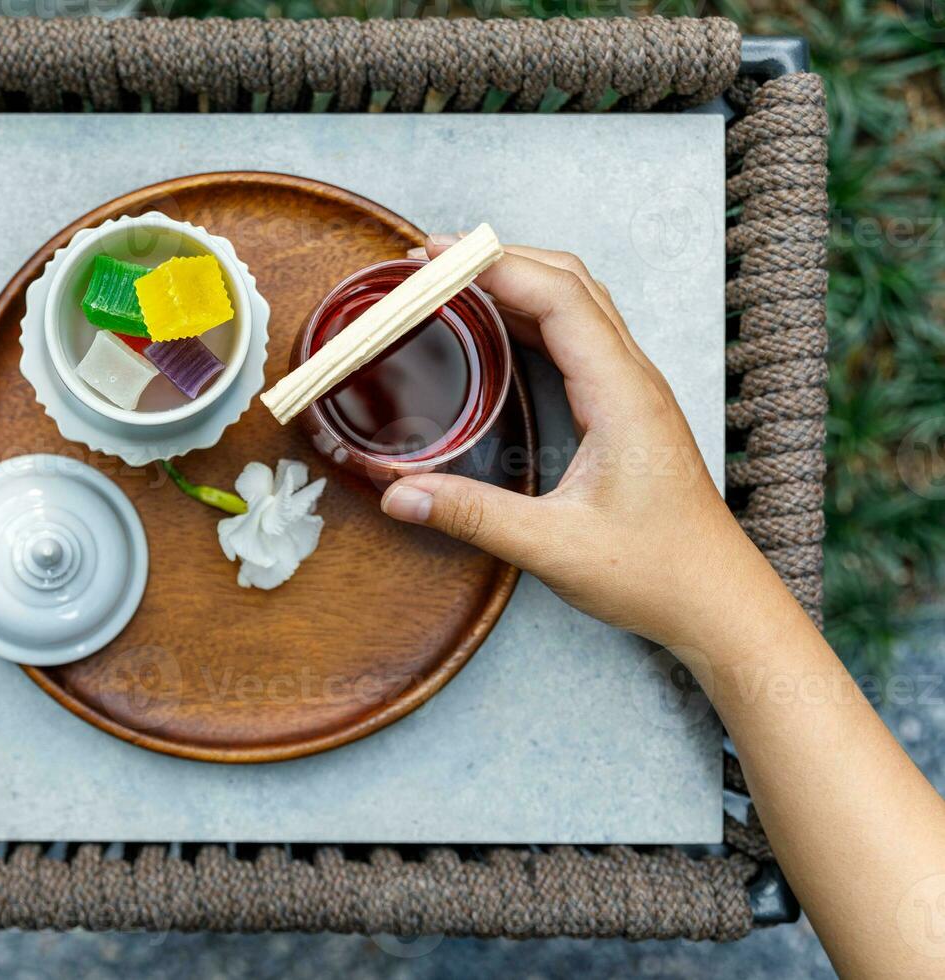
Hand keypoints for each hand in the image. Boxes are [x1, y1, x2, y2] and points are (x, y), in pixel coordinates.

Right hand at [381, 237, 795, 651]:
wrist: (716, 601)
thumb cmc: (655, 572)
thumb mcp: (554, 547)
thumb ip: (473, 516)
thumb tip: (398, 493)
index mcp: (622, 395)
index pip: (558, 297)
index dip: (494, 265)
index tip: (435, 256)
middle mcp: (632, 379)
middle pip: (569, 281)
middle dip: (498, 258)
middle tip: (430, 259)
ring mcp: (632, 390)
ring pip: (576, 303)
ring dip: (517, 279)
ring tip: (452, 280)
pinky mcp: (625, 408)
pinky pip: (578, 336)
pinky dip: (531, 313)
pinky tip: (494, 327)